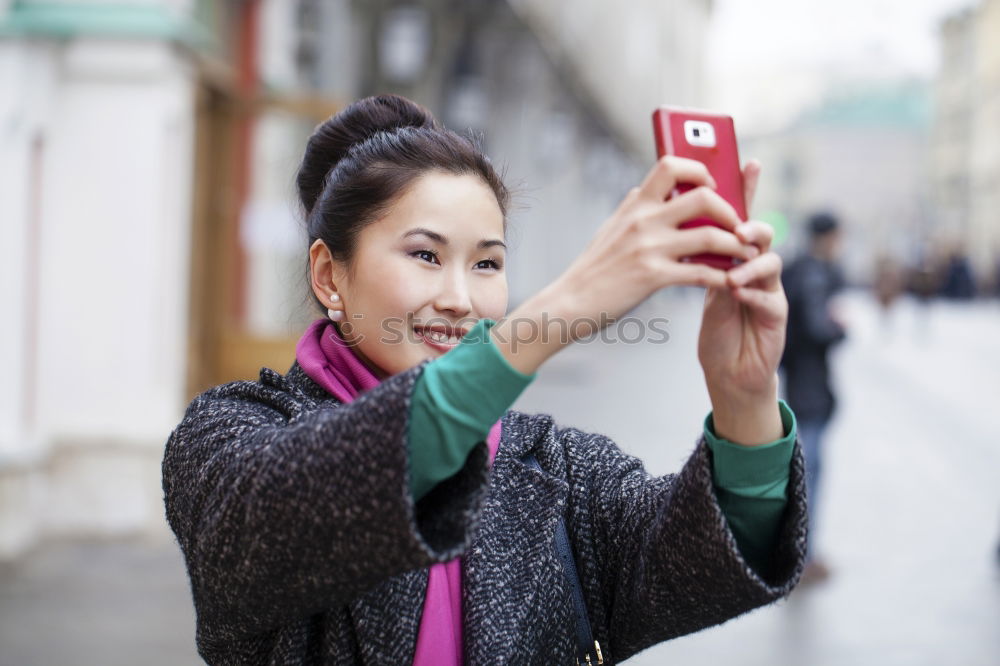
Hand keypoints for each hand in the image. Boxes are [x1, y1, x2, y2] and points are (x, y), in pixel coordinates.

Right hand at [550, 156, 755, 340]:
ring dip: (737, 246)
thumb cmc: (594, 268)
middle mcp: (643, 220)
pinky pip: (701, 273)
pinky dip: (722, 277)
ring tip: (746, 255)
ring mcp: (649, 248)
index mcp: (635, 205)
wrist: (571, 301)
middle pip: (703, 197)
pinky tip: (729, 282)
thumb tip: (645, 189)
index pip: (671, 165)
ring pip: (711, 236)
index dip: (699, 169)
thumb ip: (632, 208)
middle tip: (738, 225)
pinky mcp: (653, 277)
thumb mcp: (610, 227)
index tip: (712, 184)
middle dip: (730, 210)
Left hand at [697, 160, 786, 445]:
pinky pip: (771, 298)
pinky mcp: (776, 316)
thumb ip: (697, 254)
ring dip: (750, 263)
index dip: (747, 190)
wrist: (727, 370)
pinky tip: (737, 294)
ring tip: (732, 272)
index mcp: (737, 256)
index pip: (742, 217)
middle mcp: (757, 267)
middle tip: (738, 229)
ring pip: (771, 263)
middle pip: (762, 234)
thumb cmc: (715, 327)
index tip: (748, 161)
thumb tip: (674, 216)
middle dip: (753, 227)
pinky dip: (752, 294)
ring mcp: (771, 290)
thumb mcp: (702, 286)